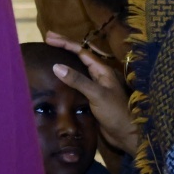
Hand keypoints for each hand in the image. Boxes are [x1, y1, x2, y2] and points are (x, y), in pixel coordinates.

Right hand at [45, 31, 139, 152]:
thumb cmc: (116, 113)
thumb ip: (78, 80)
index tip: (49, 38)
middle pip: (79, 56)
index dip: (65, 43)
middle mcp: (98, 76)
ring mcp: (94, 87)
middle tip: (48, 38)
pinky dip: (65, 76)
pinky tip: (57, 78)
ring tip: (50, 53)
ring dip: (64, 59)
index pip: (81, 51)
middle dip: (64, 46)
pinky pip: (75, 82)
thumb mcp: (97, 94)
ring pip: (77, 68)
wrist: (126, 135)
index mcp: (102, 70)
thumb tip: (56, 66)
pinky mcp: (90, 98)